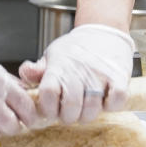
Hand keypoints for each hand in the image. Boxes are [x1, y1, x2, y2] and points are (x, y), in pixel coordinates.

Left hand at [18, 24, 133, 123]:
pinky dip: (112, 106)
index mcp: (59, 67)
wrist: (104, 29)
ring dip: (89, 114)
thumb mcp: (53, 55)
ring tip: (87, 107)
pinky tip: (106, 100)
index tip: (51, 109)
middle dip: (69, 117)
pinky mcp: (120, 76)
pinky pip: (116, 102)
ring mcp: (100, 74)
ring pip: (93, 110)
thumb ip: (37, 70)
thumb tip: (25, 73)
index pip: (48, 93)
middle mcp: (79, 71)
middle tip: (70, 113)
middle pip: (70, 108)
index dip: (48, 108)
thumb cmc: (76, 48)